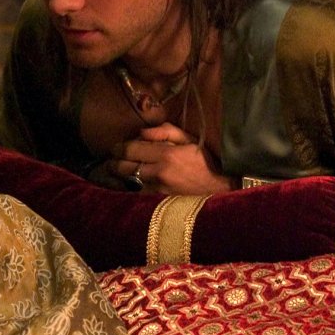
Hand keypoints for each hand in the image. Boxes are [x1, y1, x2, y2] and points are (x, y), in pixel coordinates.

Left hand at [109, 123, 233, 195]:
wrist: (222, 188)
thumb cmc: (206, 161)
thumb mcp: (190, 139)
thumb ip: (165, 131)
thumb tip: (142, 132)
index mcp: (167, 154)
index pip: (130, 149)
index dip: (119, 148)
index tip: (116, 147)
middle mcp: (159, 173)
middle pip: (123, 167)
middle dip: (113, 162)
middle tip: (111, 160)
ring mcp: (159, 190)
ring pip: (128, 182)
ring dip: (120, 177)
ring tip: (117, 172)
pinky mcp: (160, 203)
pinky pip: (137, 194)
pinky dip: (131, 188)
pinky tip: (130, 184)